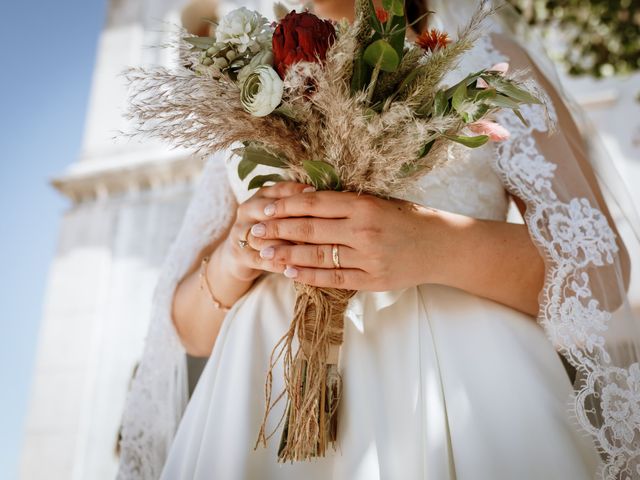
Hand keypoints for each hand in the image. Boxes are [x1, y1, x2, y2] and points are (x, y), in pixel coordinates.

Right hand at [219, 181, 315, 282]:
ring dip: (285, 244)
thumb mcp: (283, 214)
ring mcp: (240, 232)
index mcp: (261, 195)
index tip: (319, 197)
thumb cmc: (273, 231)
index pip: (281, 189)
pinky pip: (260, 259)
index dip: (299, 193)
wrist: (241, 255)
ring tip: (307, 250)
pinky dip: (278, 263)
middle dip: (293, 219)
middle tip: (317, 227)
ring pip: (264, 236)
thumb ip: (300, 207)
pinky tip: (294, 267)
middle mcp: (248, 209)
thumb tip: (330, 202)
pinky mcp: (240, 255)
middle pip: (269, 211)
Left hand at [249, 191, 449, 290]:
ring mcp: (367, 258)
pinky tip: (289, 272)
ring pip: (317, 256)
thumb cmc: (408, 219)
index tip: (265, 206)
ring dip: (287, 254)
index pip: (314, 203)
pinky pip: (333, 279)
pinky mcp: (371, 280)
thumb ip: (346, 202)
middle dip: (277, 230)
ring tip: (265, 252)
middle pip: (309, 230)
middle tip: (254, 230)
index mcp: (363, 204)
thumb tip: (306, 200)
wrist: (442, 246)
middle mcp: (363, 230)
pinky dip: (309, 276)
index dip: (286, 205)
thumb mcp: (379, 201)